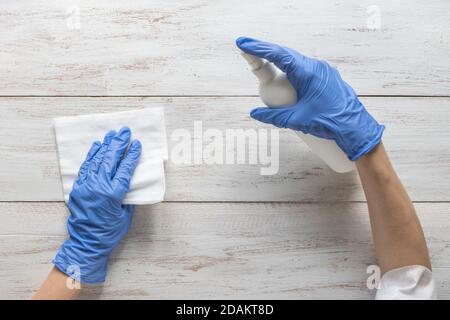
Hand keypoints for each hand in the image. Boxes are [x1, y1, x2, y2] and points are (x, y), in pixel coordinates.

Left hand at [53, 127, 141, 283]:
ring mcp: (87, 186)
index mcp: (114, 194)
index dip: (132, 155)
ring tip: (112, 134)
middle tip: (125, 131)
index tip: (137, 144)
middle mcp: (99, 187)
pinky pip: (86, 167)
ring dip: (106, 146)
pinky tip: (97, 146)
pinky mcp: (78, 188)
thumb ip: (129, 197)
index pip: (125, 169)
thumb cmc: (109, 232)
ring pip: (97, 160)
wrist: (86, 243)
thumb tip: (132, 181)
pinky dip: (92, 156)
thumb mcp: (126, 215)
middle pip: (110, 159)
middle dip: (119, 143)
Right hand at [236, 37, 383, 160]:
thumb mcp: (297, 120)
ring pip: (296, 60)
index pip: (278, 55)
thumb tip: (255, 113)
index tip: (244, 44)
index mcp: (307, 73)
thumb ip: (273, 116)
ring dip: (279, 59)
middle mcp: (316, 67)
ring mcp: (324, 70)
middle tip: (247, 49)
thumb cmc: (330, 123)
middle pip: (286, 54)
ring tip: (263, 60)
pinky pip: (305, 68)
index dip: (258, 48)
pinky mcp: (328, 77)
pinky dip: (291, 68)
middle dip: (265, 51)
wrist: (356, 129)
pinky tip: (286, 75)